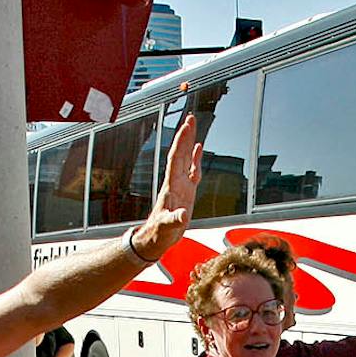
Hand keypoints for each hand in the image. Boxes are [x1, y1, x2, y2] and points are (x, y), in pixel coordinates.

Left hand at [131, 116, 201, 260]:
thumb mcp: (167, 227)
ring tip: (194, 127)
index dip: (181, 142)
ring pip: (185, 158)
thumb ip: (174, 220)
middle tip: (191, 118)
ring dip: (189, 142)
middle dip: (185, 136)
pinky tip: (198, 148)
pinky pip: (192, 170)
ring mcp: (181, 185)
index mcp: (171, 186)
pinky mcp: (186, 191)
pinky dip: (196, 158)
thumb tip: (182, 216)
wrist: (157, 238)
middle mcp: (175, 182)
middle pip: (180, 153)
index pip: (176, 158)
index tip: (186, 127)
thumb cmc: (159, 233)